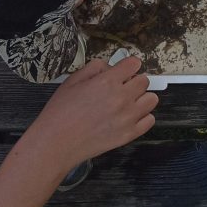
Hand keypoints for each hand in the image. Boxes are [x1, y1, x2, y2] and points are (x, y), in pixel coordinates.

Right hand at [27, 57, 157, 172]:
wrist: (55, 143)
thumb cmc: (60, 113)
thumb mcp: (72, 81)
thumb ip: (95, 68)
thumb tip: (111, 67)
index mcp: (107, 82)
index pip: (134, 64)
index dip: (128, 66)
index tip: (124, 71)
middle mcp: (121, 98)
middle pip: (144, 81)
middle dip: (133, 82)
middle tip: (121, 89)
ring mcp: (128, 117)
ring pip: (152, 99)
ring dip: (141, 98)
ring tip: (127, 103)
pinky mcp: (129, 134)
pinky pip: (150, 120)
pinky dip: (142, 117)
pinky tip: (129, 117)